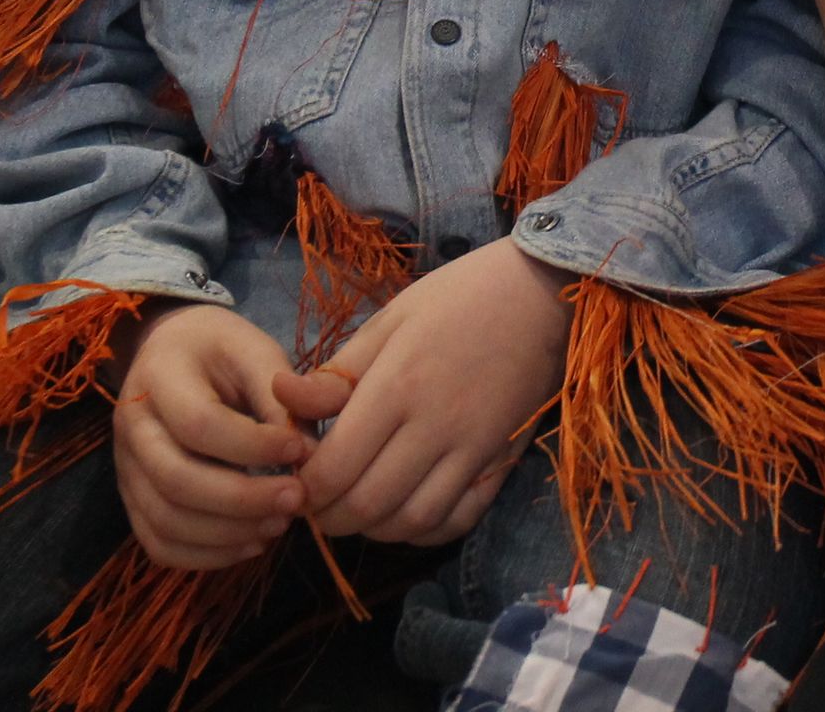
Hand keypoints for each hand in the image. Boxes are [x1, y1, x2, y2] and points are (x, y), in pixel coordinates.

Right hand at [112, 302, 310, 570]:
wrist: (172, 351)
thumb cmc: (221, 350)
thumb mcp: (255, 351)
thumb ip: (282, 397)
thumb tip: (309, 457)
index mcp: (159, 375)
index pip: (199, 424)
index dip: (254, 446)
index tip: (301, 448)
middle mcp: (131, 426)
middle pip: (176, 480)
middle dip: (243, 499)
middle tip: (297, 499)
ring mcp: (125, 468)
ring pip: (165, 520)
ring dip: (228, 534)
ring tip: (280, 523)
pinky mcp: (133, 500)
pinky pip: (159, 544)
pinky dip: (206, 556)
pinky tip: (251, 543)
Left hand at [272, 237, 569, 546]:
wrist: (543, 292)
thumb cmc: (459, 297)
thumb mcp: (389, 320)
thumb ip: (336, 372)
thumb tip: (281, 399)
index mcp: (396, 386)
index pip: (335, 468)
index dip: (305, 490)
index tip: (294, 483)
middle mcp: (434, 427)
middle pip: (368, 505)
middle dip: (330, 518)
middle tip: (317, 506)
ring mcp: (473, 450)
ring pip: (412, 522)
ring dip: (374, 528)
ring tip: (357, 509)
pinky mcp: (502, 461)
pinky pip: (458, 520)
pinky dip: (425, 531)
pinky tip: (405, 514)